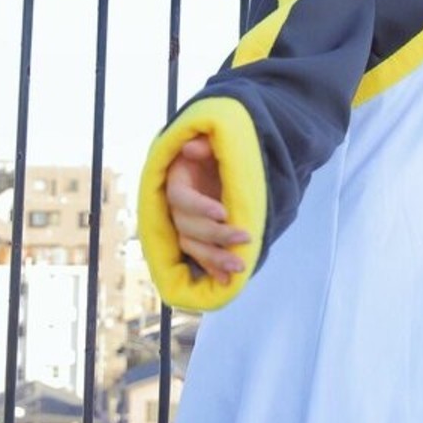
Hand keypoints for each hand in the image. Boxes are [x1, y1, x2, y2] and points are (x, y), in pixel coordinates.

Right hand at [165, 136, 250, 285]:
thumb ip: (205, 144)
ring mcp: (187, 226)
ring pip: (193, 248)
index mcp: (177, 182)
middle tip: (245, 237)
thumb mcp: (213, 141)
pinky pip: (201, 258)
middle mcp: (177, 209)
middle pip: (189, 228)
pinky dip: (213, 270)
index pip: (181, 198)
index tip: (223, 212)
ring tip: (240, 266)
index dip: (199, 207)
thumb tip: (192, 149)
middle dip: (217, 236)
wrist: (217, 166)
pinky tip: (228, 281)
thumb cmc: (214, 151)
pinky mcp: (199, 239)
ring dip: (215, 259)